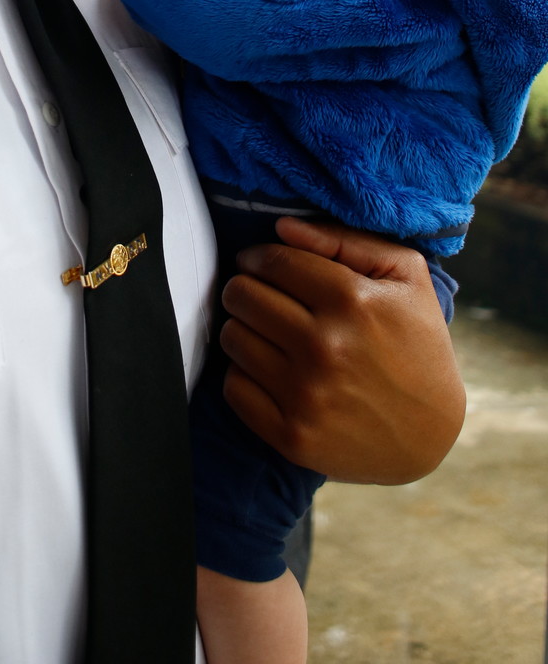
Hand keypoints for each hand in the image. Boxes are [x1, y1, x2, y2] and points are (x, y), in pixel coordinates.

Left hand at [219, 218, 465, 483]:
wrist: (430, 436)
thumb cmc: (417, 343)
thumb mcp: (404, 276)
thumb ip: (343, 239)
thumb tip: (281, 226)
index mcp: (352, 301)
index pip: (272, 261)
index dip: (257, 257)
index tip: (256, 263)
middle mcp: (325, 347)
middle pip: (242, 295)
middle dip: (245, 288)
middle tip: (260, 297)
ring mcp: (306, 395)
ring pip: (232, 337)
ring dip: (243, 329)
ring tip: (267, 333)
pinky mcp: (292, 436)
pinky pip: (233, 387)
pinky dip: (243, 374)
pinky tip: (268, 370)